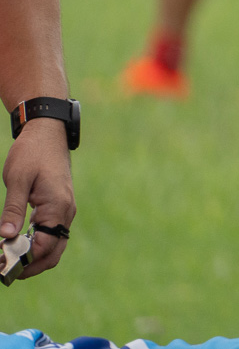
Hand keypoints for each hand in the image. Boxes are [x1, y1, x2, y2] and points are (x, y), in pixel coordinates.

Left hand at [1, 118, 73, 278]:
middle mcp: (66, 212)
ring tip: (8, 259)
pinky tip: (16, 243)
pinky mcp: (59, 207)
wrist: (48, 133)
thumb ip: (13, 209)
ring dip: (33, 258)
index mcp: (58, 207)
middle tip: (4, 271)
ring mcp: (64, 211)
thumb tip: (5, 237)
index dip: (23, 260)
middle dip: (30, 267)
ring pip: (53, 246)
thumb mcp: (18, 180)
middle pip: (53, 253)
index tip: (1, 264)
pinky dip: (36, 245)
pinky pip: (51, 234)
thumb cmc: (33, 153)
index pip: (44, 247)